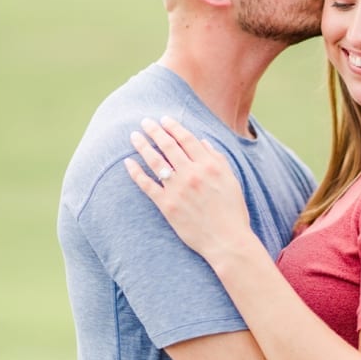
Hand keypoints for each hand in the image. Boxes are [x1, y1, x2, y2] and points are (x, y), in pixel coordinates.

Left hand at [123, 115, 256, 266]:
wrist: (227, 240)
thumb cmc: (232, 211)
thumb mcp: (231, 180)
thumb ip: (217, 158)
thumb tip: (202, 141)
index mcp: (209, 165)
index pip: (187, 139)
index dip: (174, 127)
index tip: (164, 119)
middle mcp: (192, 174)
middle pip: (168, 146)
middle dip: (155, 131)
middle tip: (145, 122)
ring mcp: (178, 190)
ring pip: (156, 162)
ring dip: (143, 146)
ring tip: (134, 136)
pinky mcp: (167, 206)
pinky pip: (147, 185)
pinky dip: (136, 173)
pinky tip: (128, 163)